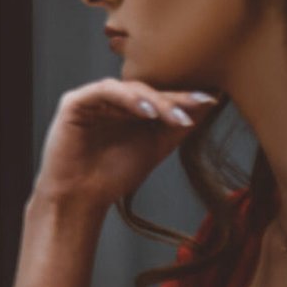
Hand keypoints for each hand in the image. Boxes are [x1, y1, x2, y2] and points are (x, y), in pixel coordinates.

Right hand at [32, 80, 218, 211]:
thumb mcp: (154, 148)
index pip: (158, 96)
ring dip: (154, 100)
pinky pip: (105, 91)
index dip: (183, 97)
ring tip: (174, 116)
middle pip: (147, 90)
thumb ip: (176, 127)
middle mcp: (110, 101)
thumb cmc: (112, 176)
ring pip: (129, 88)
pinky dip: (128, 98)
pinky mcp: (75, 102)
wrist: (80, 198)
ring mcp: (92, 99)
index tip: (210, 100)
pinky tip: (147, 112)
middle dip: (172, 99)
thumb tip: (206, 104)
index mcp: (127, 109)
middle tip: (196, 107)